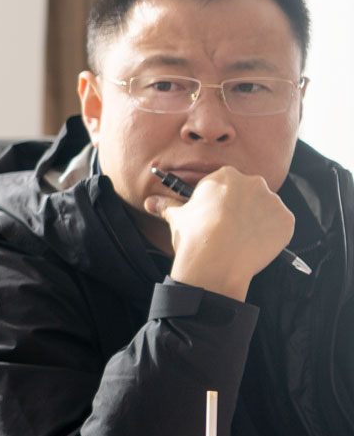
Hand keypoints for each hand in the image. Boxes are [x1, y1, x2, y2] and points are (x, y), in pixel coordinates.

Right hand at [144, 166, 293, 299]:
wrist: (217, 259)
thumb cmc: (194, 235)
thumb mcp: (177, 217)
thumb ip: (167, 205)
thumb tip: (150, 202)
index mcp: (225, 175)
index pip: (224, 183)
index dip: (217, 201)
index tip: (212, 215)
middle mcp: (253, 182)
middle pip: (248, 193)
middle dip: (240, 208)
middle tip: (226, 228)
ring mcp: (272, 201)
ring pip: (265, 209)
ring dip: (256, 220)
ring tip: (240, 240)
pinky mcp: (286, 220)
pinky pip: (279, 225)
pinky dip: (270, 234)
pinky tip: (253, 245)